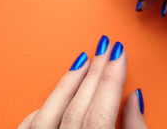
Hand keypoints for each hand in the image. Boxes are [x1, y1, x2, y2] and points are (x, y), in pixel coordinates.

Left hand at [17, 35, 146, 128]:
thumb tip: (134, 99)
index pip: (102, 110)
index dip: (113, 77)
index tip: (120, 53)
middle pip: (80, 104)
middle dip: (96, 71)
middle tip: (106, 46)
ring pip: (53, 108)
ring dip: (71, 80)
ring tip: (85, 58)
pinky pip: (32, 123)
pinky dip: (47, 103)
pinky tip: (60, 89)